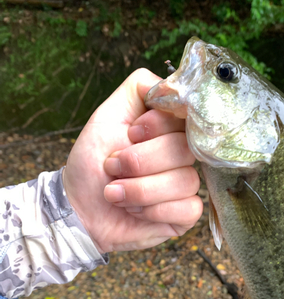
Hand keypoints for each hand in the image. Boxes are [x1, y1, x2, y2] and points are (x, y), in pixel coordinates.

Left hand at [63, 69, 202, 252]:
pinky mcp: (186, 213)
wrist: (79, 210)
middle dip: (139, 162)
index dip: (157, 126)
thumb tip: (174, 85)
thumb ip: (139, 90)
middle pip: (184, 149)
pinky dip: (154, 211)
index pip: (186, 116)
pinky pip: (188, 208)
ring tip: (116, 194)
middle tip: (112, 168)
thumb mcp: (106, 118)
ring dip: (140, 190)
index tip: (130, 134)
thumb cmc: (91, 164)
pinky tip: (136, 212)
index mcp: (166, 129)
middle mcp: (180, 154)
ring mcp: (185, 184)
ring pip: (185, 181)